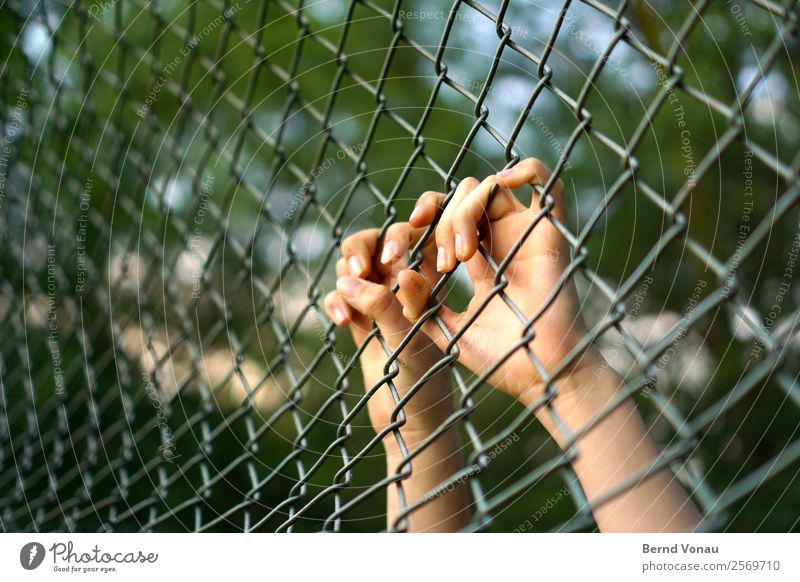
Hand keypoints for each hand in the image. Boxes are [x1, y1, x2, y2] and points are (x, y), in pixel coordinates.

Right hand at [323, 224, 451, 442]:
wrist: (413, 426)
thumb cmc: (425, 384)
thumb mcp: (408, 341)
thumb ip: (384, 307)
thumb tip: (355, 277)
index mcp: (432, 280)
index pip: (421, 231)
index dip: (409, 223)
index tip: (397, 249)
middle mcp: (407, 285)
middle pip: (379, 237)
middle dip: (364, 246)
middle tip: (362, 268)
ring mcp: (381, 301)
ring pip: (355, 263)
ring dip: (347, 274)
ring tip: (350, 305)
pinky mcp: (361, 320)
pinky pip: (340, 293)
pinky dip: (336, 300)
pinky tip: (342, 323)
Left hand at [395, 158, 595, 403]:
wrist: (540, 377)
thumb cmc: (501, 360)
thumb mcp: (447, 330)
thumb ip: (422, 305)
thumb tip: (402, 272)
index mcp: (481, 260)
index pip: (450, 214)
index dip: (426, 213)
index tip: (408, 236)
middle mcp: (503, 242)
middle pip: (465, 196)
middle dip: (442, 220)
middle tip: (443, 264)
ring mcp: (526, 235)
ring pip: (490, 187)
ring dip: (465, 212)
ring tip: (461, 257)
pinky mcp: (550, 235)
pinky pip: (548, 183)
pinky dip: (524, 170)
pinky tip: (501, 187)